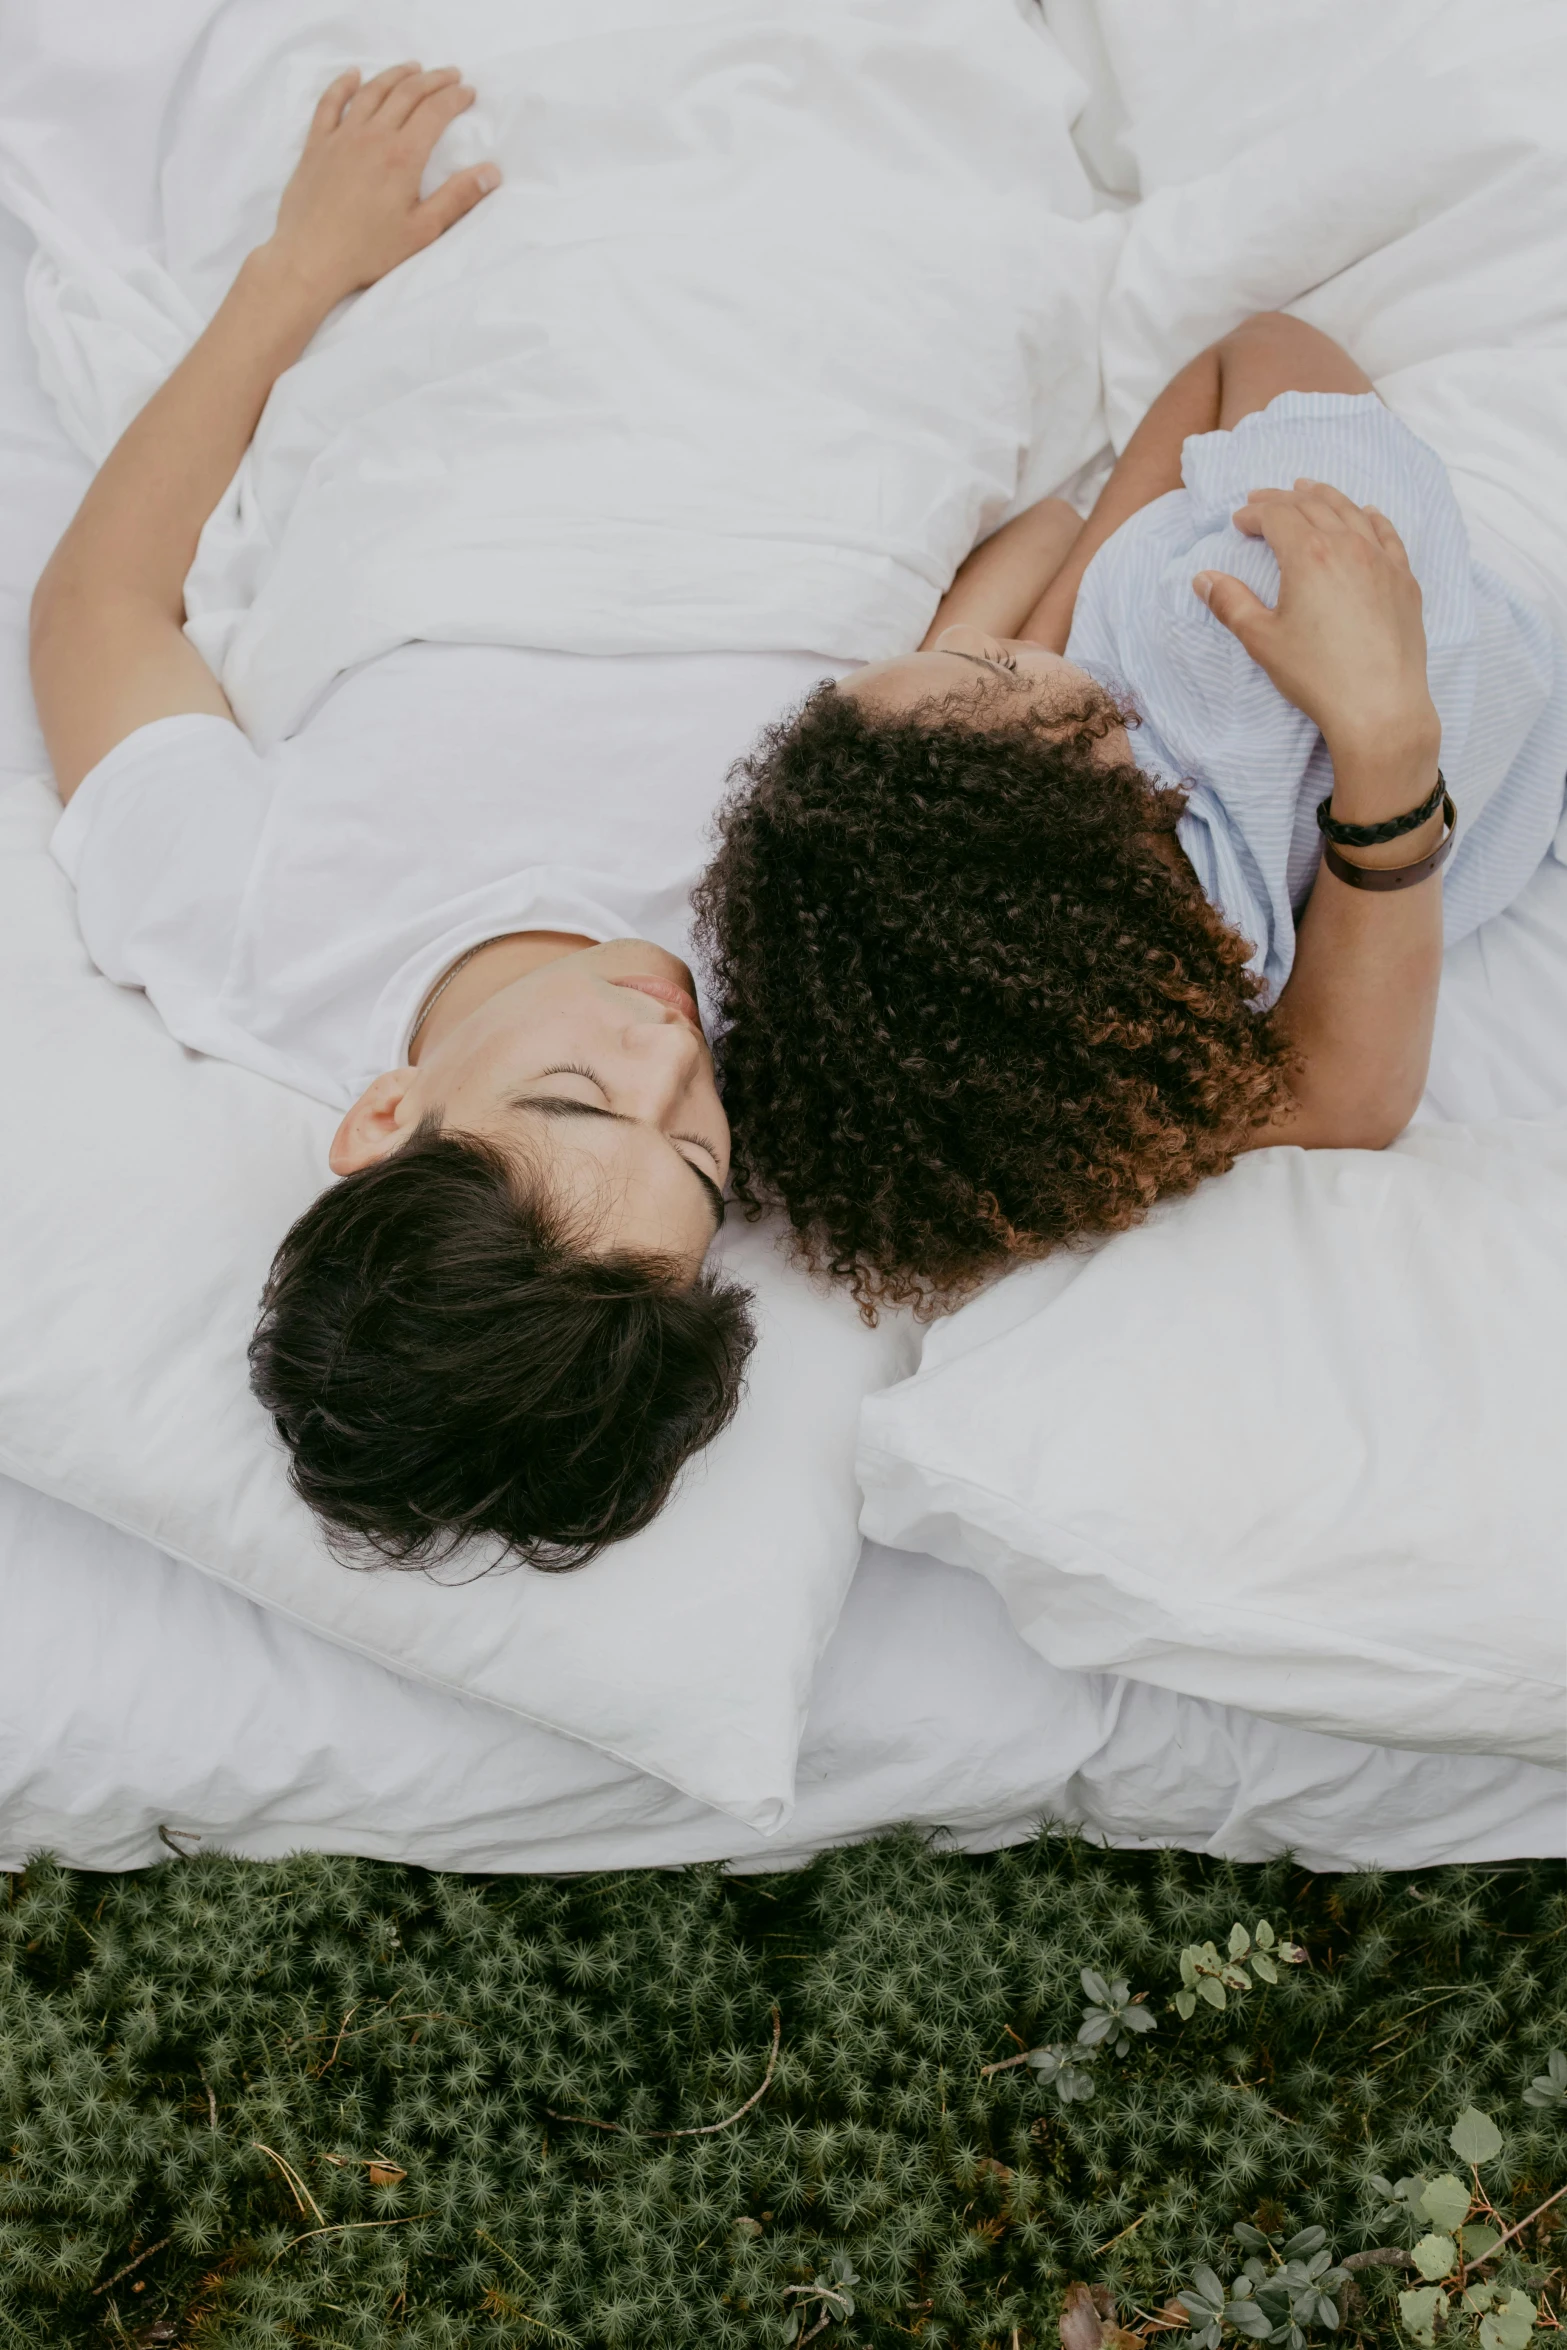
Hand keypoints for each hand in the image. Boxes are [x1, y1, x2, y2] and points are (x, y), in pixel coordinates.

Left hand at [263, 63, 499, 310]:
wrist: (310, 257)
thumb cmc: (369, 251)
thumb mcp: (422, 231)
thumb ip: (457, 198)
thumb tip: (491, 172)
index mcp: (403, 156)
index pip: (435, 112)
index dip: (455, 97)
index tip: (468, 92)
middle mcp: (373, 136)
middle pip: (407, 93)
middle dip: (433, 80)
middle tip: (450, 74)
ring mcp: (342, 136)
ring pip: (373, 91)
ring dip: (396, 75)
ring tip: (413, 68)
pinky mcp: (317, 144)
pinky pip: (330, 103)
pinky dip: (344, 84)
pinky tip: (353, 74)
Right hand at [1193, 480, 1439, 763]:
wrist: (1379, 706)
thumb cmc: (1317, 676)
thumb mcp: (1262, 640)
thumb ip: (1231, 603)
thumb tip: (1204, 579)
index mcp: (1308, 555)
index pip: (1277, 516)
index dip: (1254, 513)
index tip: (1239, 521)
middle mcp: (1348, 545)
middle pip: (1314, 505)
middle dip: (1284, 499)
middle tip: (1263, 500)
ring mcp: (1382, 559)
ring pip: (1352, 511)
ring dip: (1326, 496)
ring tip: (1309, 490)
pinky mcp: (1404, 579)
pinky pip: (1387, 534)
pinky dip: (1371, 517)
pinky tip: (1366, 513)